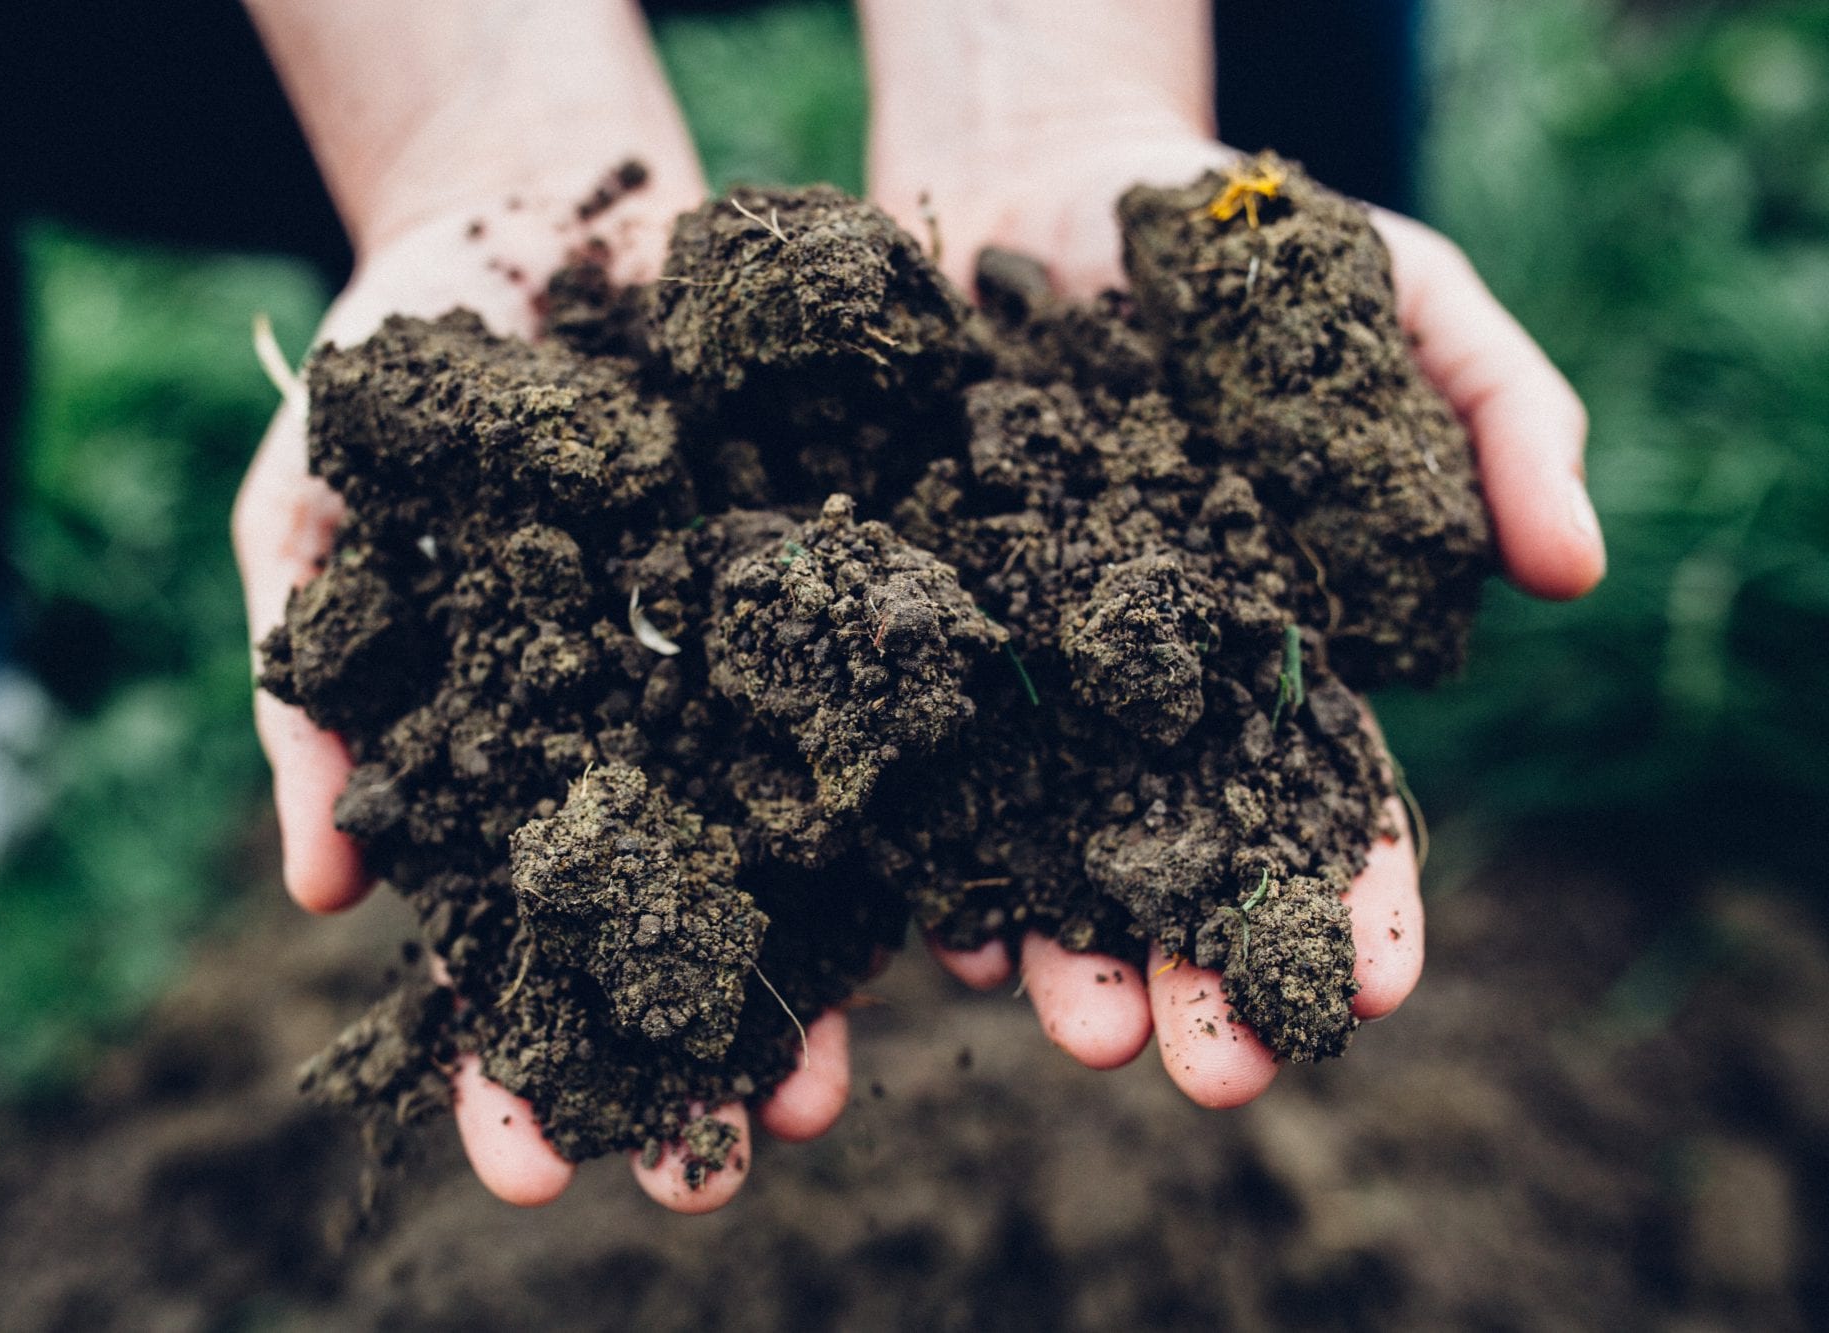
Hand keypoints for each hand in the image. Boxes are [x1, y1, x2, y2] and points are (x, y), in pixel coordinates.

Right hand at [233, 0, 851, 1211]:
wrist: (550, 212)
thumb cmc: (404, 363)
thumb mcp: (321, 505)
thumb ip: (314, 683)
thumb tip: (322, 882)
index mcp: (516, 758)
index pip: (507, 947)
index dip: (513, 1060)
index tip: (528, 1175)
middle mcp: (652, 747)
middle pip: (674, 937)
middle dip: (688, 1059)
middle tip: (716, 1176)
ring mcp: (764, 680)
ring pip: (806, 863)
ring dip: (826, 985)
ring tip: (834, 1097)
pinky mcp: (862, 594)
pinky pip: (907, 719)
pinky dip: (933, 819)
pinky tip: (963, 927)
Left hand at [861, 0, 1604, 1103]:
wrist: (1036, 180)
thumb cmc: (1238, 241)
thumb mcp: (1397, 297)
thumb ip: (1503, 416)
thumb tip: (1578, 571)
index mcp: (1279, 645)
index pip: (1336, 795)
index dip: (1360, 892)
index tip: (1377, 987)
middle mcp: (1148, 693)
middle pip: (1187, 856)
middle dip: (1208, 971)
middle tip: (1222, 1075)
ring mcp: (1023, 672)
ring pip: (1048, 841)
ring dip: (1067, 952)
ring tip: (1079, 1034)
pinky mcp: (912, 630)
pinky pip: (916, 759)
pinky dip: (930, 847)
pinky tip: (946, 931)